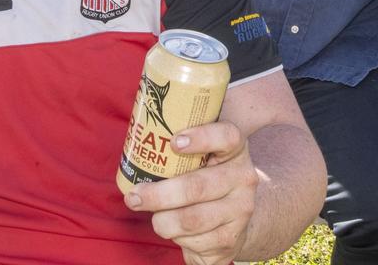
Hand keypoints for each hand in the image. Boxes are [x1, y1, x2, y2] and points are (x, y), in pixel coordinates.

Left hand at [124, 121, 258, 264]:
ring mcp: (240, 210)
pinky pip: (195, 240)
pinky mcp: (231, 238)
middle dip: (159, 194)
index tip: (173, 142)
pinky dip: (176, 237)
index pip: (227, 137)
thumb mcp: (204, 157)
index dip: (202, 137)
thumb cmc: (206, 178)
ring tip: (151, 216)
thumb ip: (181, 145)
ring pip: (192, 218)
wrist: (234, 219)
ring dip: (162, 220)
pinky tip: (172, 228)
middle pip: (197, 186)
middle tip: (134, 196)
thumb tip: (138, 138)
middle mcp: (243, 177)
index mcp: (235, 149)